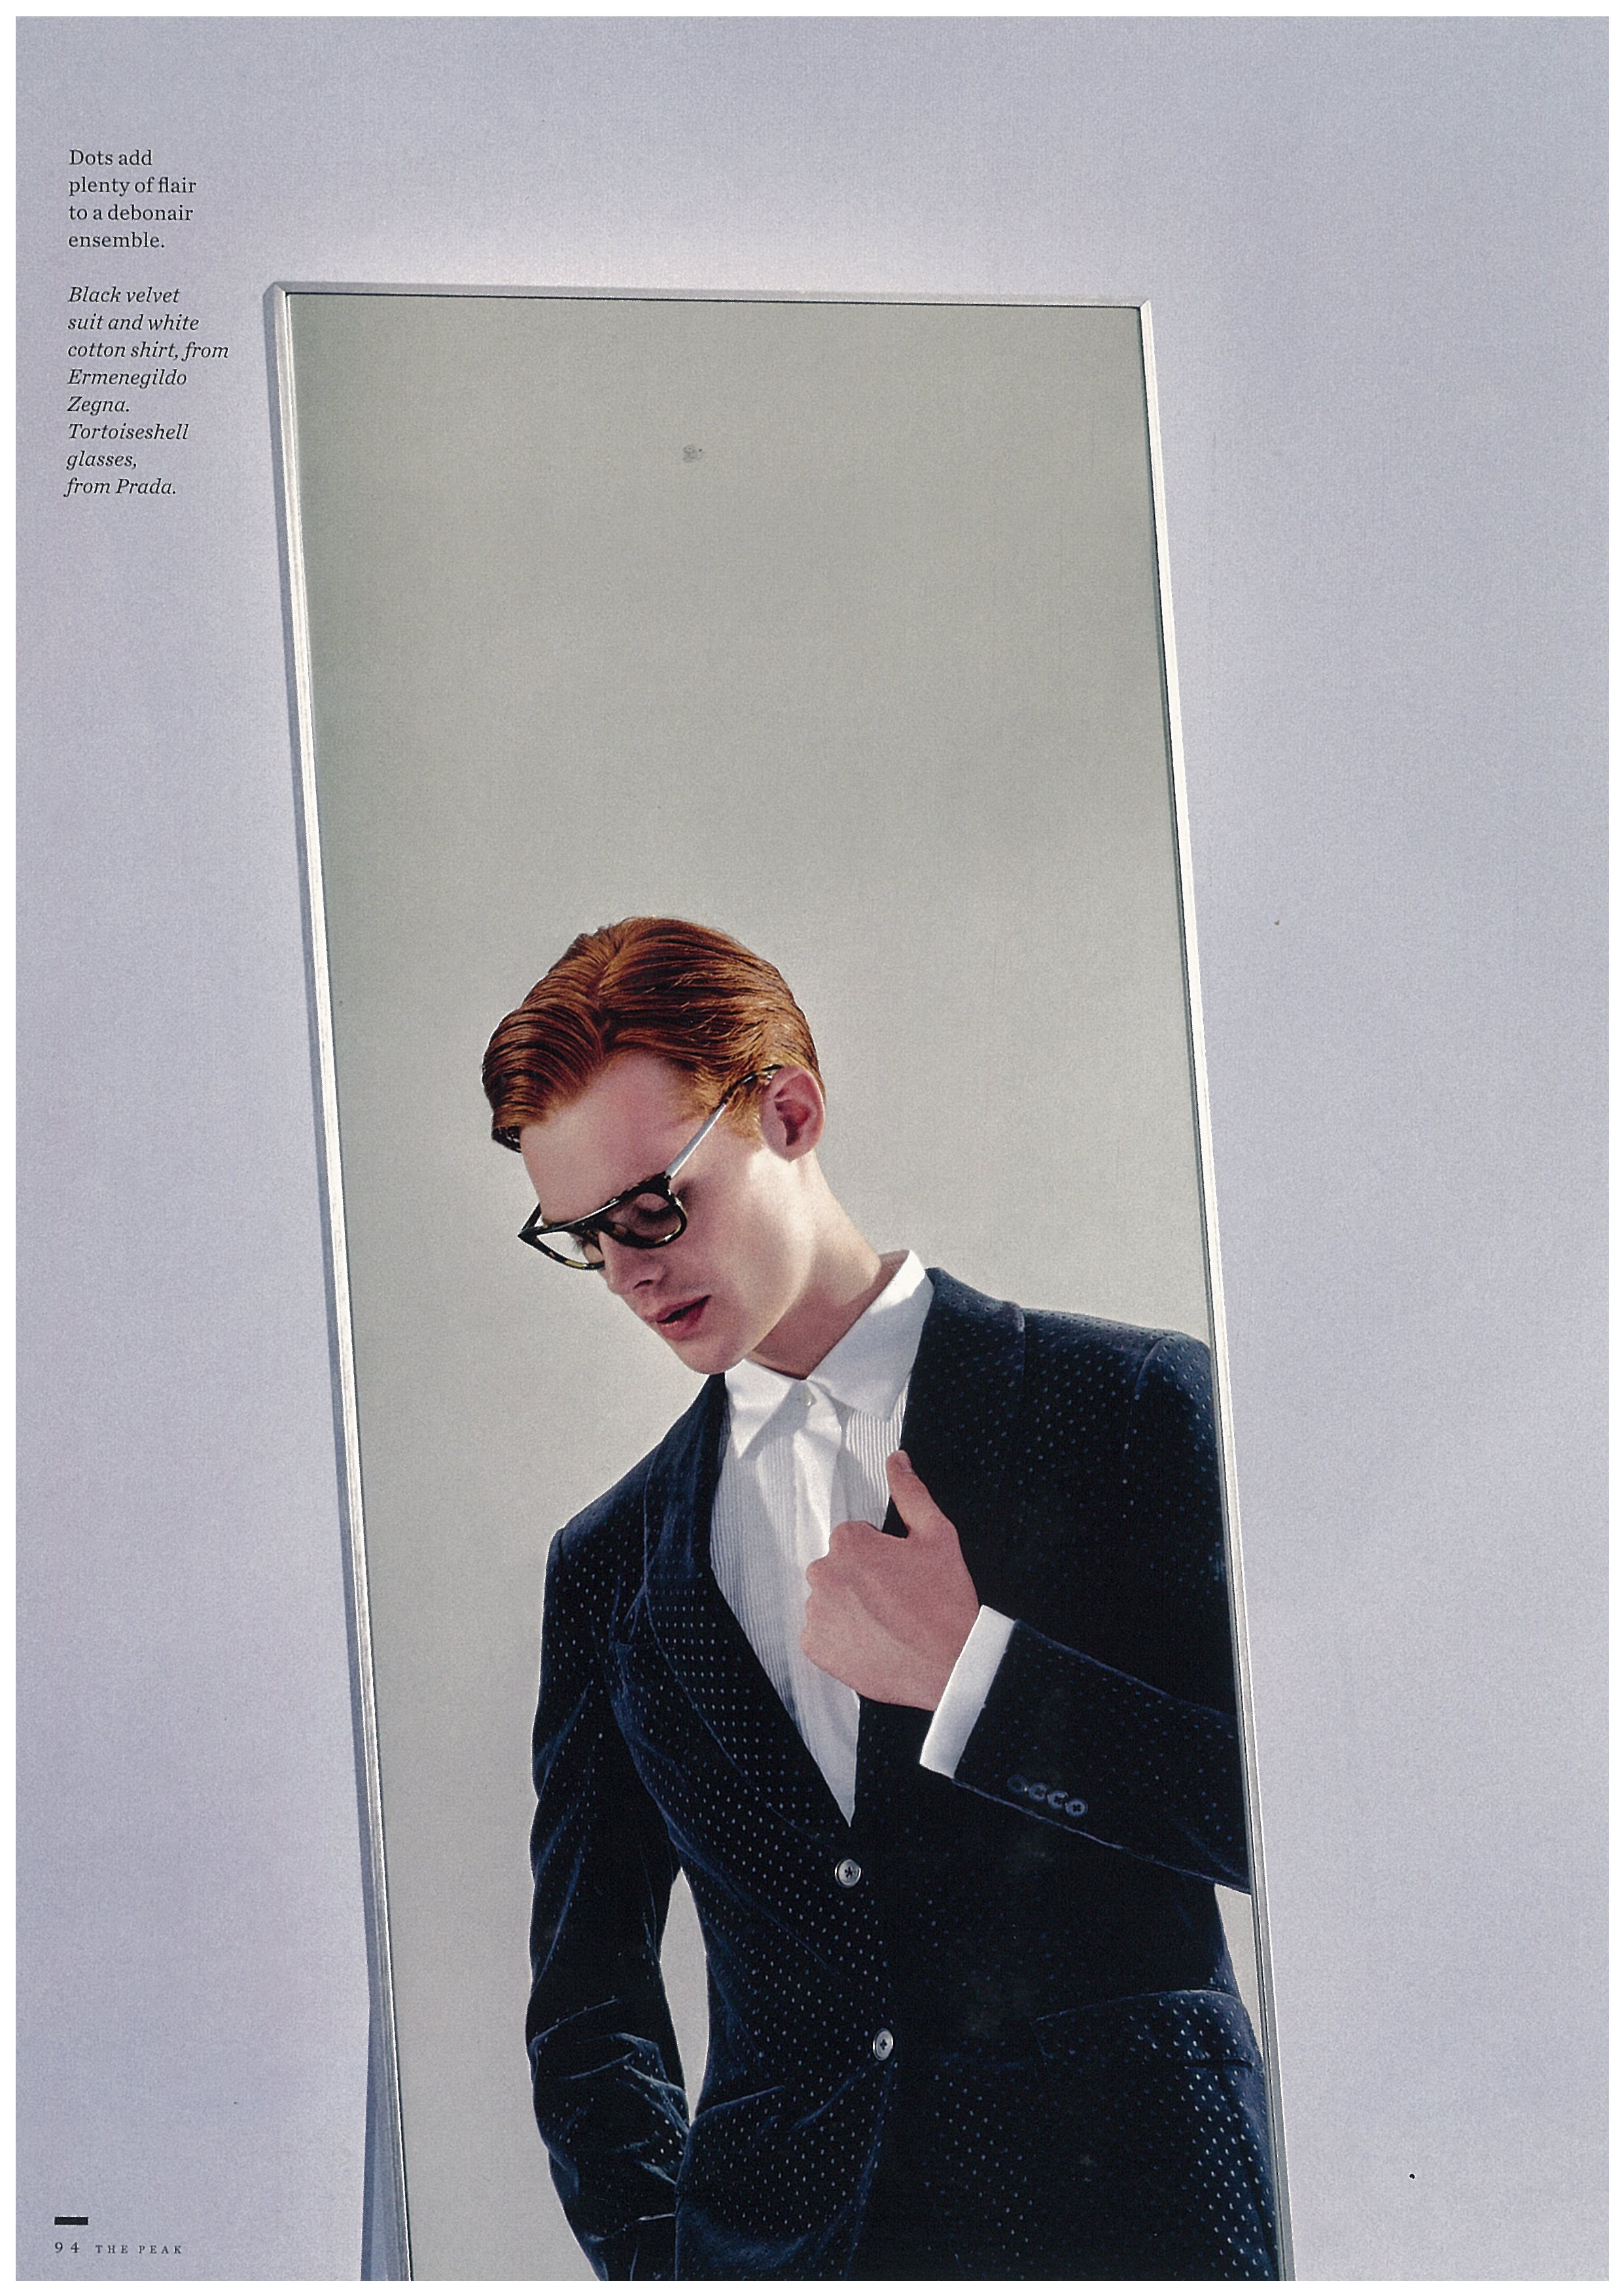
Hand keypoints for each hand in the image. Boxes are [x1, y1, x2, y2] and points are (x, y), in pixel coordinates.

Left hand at [801, 1452, 979, 1708]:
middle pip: (839, 1567)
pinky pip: (821, 1634)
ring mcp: (818, 1612)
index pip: (855, 1538)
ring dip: (851, 1607)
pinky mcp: (816, 1646)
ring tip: (887, 1622)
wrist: (949, 1665)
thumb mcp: (938, 1535)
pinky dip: (841, 1638)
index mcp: (849, 1542)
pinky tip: (872, 1640)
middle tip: (897, 1599)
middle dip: (862, 1579)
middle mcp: (825, 1574)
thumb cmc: (945, 1604)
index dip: (882, 1555)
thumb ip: (911, 1493)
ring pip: (830, 1599)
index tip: (901, 1574)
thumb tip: (897, 1461)